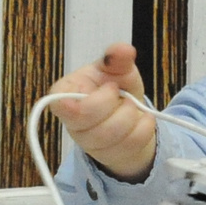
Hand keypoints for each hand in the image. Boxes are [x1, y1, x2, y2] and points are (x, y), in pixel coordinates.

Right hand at [46, 43, 154, 179]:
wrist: (130, 114)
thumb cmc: (116, 88)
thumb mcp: (118, 69)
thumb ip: (118, 59)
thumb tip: (122, 49)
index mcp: (65, 93)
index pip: (61, 103)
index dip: (93, 98)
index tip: (110, 87)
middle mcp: (71, 121)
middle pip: (87, 120)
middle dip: (115, 104)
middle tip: (122, 95)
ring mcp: (87, 142)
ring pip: (109, 136)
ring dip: (131, 117)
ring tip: (132, 107)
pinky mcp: (107, 155)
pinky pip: (129, 145)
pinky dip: (144, 129)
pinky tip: (142, 120)